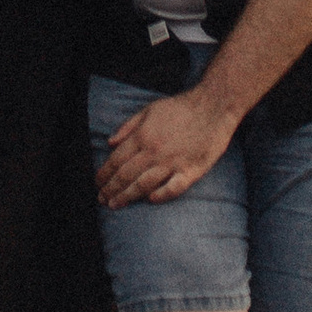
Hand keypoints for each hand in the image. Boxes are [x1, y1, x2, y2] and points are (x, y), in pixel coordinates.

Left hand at [98, 86, 236, 210]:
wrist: (214, 106)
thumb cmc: (180, 108)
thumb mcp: (149, 110)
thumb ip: (128, 127)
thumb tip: (110, 143)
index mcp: (143, 136)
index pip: (117, 159)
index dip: (104, 173)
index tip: (97, 183)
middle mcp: (155, 151)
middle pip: (127, 175)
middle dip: (111, 189)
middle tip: (101, 199)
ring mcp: (174, 162)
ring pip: (145, 184)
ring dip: (127, 196)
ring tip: (115, 204)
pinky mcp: (192, 170)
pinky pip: (175, 188)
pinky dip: (162, 195)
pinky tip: (151, 200)